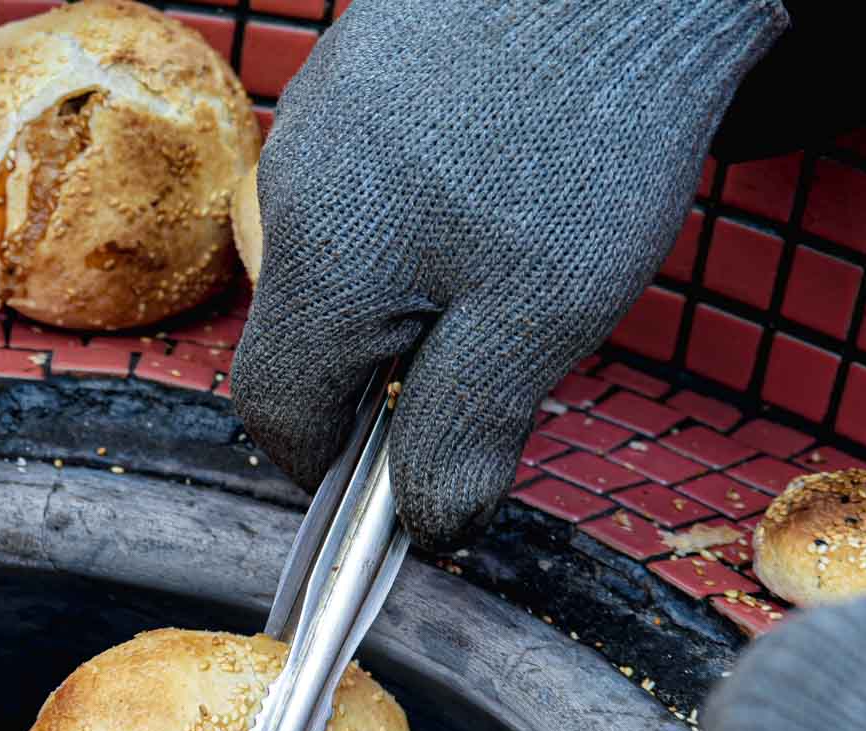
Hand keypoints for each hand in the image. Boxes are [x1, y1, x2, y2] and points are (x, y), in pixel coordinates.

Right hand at [229, 0, 784, 547]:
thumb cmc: (587, 127)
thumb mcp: (539, 318)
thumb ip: (463, 434)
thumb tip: (429, 530)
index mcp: (319, 266)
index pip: (278, 414)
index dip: (338, 472)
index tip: (410, 480)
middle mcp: (294, 186)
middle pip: (314, 332)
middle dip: (394, 370)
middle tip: (509, 345)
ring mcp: (325, 114)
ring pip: (348, 252)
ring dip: (420, 285)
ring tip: (530, 238)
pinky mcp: (368, 64)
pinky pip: (375, 177)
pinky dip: (431, 207)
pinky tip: (517, 168)